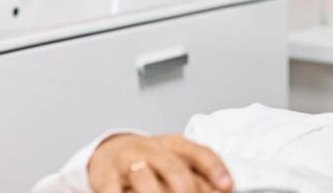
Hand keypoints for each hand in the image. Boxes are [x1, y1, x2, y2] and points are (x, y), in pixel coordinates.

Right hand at [87, 133, 232, 192]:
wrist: (109, 151)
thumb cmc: (151, 160)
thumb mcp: (175, 160)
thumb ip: (196, 174)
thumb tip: (220, 191)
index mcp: (175, 144)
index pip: (200, 153)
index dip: (215, 170)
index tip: (227, 186)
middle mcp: (153, 149)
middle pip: (175, 169)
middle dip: (187, 190)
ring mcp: (128, 161)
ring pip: (145, 179)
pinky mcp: (105, 175)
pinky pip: (113, 189)